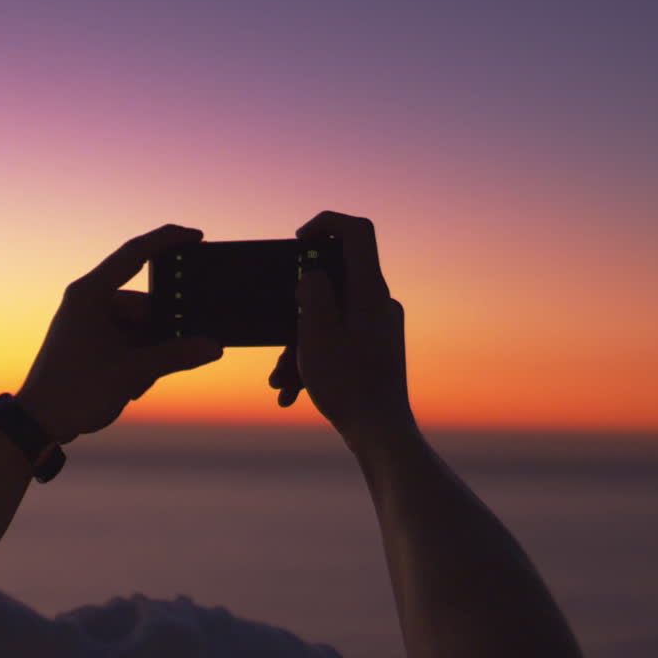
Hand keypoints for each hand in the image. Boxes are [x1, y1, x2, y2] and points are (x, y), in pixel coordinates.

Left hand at [16, 225, 223, 443]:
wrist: (39, 422)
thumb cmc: (74, 391)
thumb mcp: (132, 372)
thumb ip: (176, 356)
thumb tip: (212, 347)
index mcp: (91, 294)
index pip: (134, 253)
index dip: (167, 240)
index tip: (197, 236)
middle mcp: (88, 301)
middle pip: (143, 304)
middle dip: (159, 334)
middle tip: (160, 362)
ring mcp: (88, 321)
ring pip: (138, 327)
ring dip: (147, 354)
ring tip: (135, 382)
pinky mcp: (90, 340)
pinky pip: (126, 340)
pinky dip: (136, 360)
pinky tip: (130, 385)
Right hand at [268, 212, 414, 445]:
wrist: (380, 433)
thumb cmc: (349, 385)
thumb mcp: (316, 333)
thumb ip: (313, 292)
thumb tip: (312, 275)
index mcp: (369, 291)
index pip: (357, 232)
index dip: (325, 224)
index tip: (298, 241)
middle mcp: (378, 302)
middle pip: (332, 281)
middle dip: (296, 309)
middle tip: (278, 335)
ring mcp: (378, 326)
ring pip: (329, 317)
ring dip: (298, 344)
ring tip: (280, 380)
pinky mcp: (374, 348)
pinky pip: (336, 340)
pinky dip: (312, 359)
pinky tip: (291, 391)